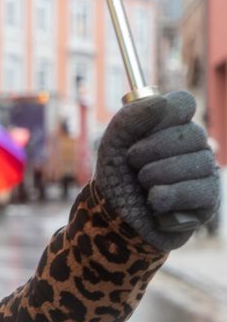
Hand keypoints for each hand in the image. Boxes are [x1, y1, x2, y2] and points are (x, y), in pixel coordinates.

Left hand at [94, 91, 219, 250]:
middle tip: (134, 164)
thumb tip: (160, 102)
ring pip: (192, 163)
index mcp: (173, 126)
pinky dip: (165, 198)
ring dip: (154, 177)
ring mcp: (205, 170)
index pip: (182, 103)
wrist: (114, 219)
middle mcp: (195, 145)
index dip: (161, 115)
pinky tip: (154, 203)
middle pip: (189, 133)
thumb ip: (130, 119)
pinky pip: (195, 191)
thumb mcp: (114, 145)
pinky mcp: (208, 199)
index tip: (138, 133)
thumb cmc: (117, 178)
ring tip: (143, 186)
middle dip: (149, 152)